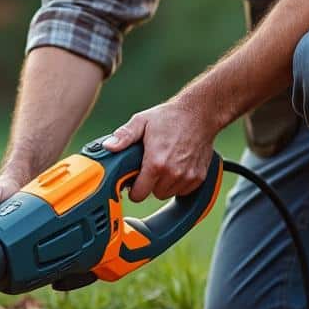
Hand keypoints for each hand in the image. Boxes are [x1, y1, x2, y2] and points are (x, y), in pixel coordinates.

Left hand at [102, 100, 216, 202]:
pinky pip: (183, 191)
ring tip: (164, 165)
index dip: (134, 189)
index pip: (139, 194)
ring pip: (169, 193)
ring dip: (164, 184)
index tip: (134, 182)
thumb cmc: (170, 117)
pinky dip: (179, 183)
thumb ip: (124, 136)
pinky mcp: (199, 177)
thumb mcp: (142, 121)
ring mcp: (188, 176)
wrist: (199, 113)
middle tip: (150, 167)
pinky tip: (177, 166)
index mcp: (156, 162)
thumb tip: (109, 146)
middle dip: (150, 184)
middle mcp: (173, 173)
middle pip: (154, 194)